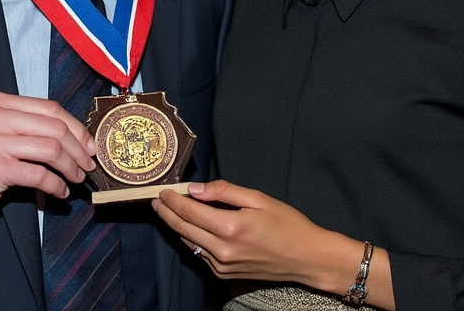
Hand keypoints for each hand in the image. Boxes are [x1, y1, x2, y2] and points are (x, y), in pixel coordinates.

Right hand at [0, 91, 96, 235]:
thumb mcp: (0, 135)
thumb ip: (31, 128)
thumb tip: (79, 137)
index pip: (50, 109)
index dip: (76, 128)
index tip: (90, 145)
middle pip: (54, 127)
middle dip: (78, 149)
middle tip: (88, 165)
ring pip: (50, 150)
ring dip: (71, 168)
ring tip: (77, 179)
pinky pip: (38, 175)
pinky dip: (56, 186)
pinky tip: (59, 193)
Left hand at [153, 180, 392, 308]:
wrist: (307, 258)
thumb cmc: (287, 224)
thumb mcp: (258, 199)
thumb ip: (225, 192)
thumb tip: (195, 189)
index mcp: (230, 228)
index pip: (189, 212)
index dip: (172, 200)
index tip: (163, 190)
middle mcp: (222, 250)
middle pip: (183, 228)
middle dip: (166, 212)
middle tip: (156, 200)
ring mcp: (223, 266)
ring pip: (189, 243)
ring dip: (176, 226)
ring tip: (167, 210)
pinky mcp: (225, 274)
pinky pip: (201, 254)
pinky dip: (192, 239)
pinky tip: (190, 228)